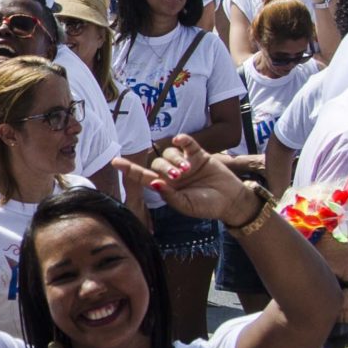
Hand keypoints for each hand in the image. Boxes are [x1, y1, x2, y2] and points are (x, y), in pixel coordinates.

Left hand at [128, 136, 249, 223]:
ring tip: (188, 169)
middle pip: (157, 164)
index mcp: (165, 188)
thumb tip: (153, 183)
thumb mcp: (187, 205)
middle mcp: (172, 174)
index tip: (115, 161)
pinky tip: (182, 141)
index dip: (130, 169)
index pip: (143, 177)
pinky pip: (187, 144)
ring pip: (170, 153)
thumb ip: (170, 196)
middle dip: (165, 168)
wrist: (231, 201)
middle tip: (180, 176)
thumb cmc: (207, 206)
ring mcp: (185, 163)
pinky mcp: (198, 155)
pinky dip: (183, 140)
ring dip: (176, 159)